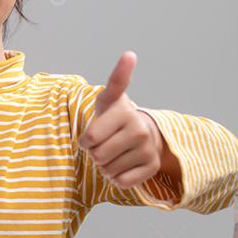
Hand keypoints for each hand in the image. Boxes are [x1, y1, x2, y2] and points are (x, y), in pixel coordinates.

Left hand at [78, 51, 165, 188]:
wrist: (144, 132)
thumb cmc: (117, 116)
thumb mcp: (110, 98)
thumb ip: (117, 78)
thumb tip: (130, 54)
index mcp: (125, 113)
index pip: (89, 139)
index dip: (86, 140)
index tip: (95, 133)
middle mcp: (139, 131)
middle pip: (98, 156)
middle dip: (95, 153)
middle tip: (106, 143)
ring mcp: (147, 150)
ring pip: (108, 171)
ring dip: (106, 166)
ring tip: (115, 152)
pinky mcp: (152, 168)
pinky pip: (122, 182)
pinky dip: (117, 177)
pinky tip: (123, 164)